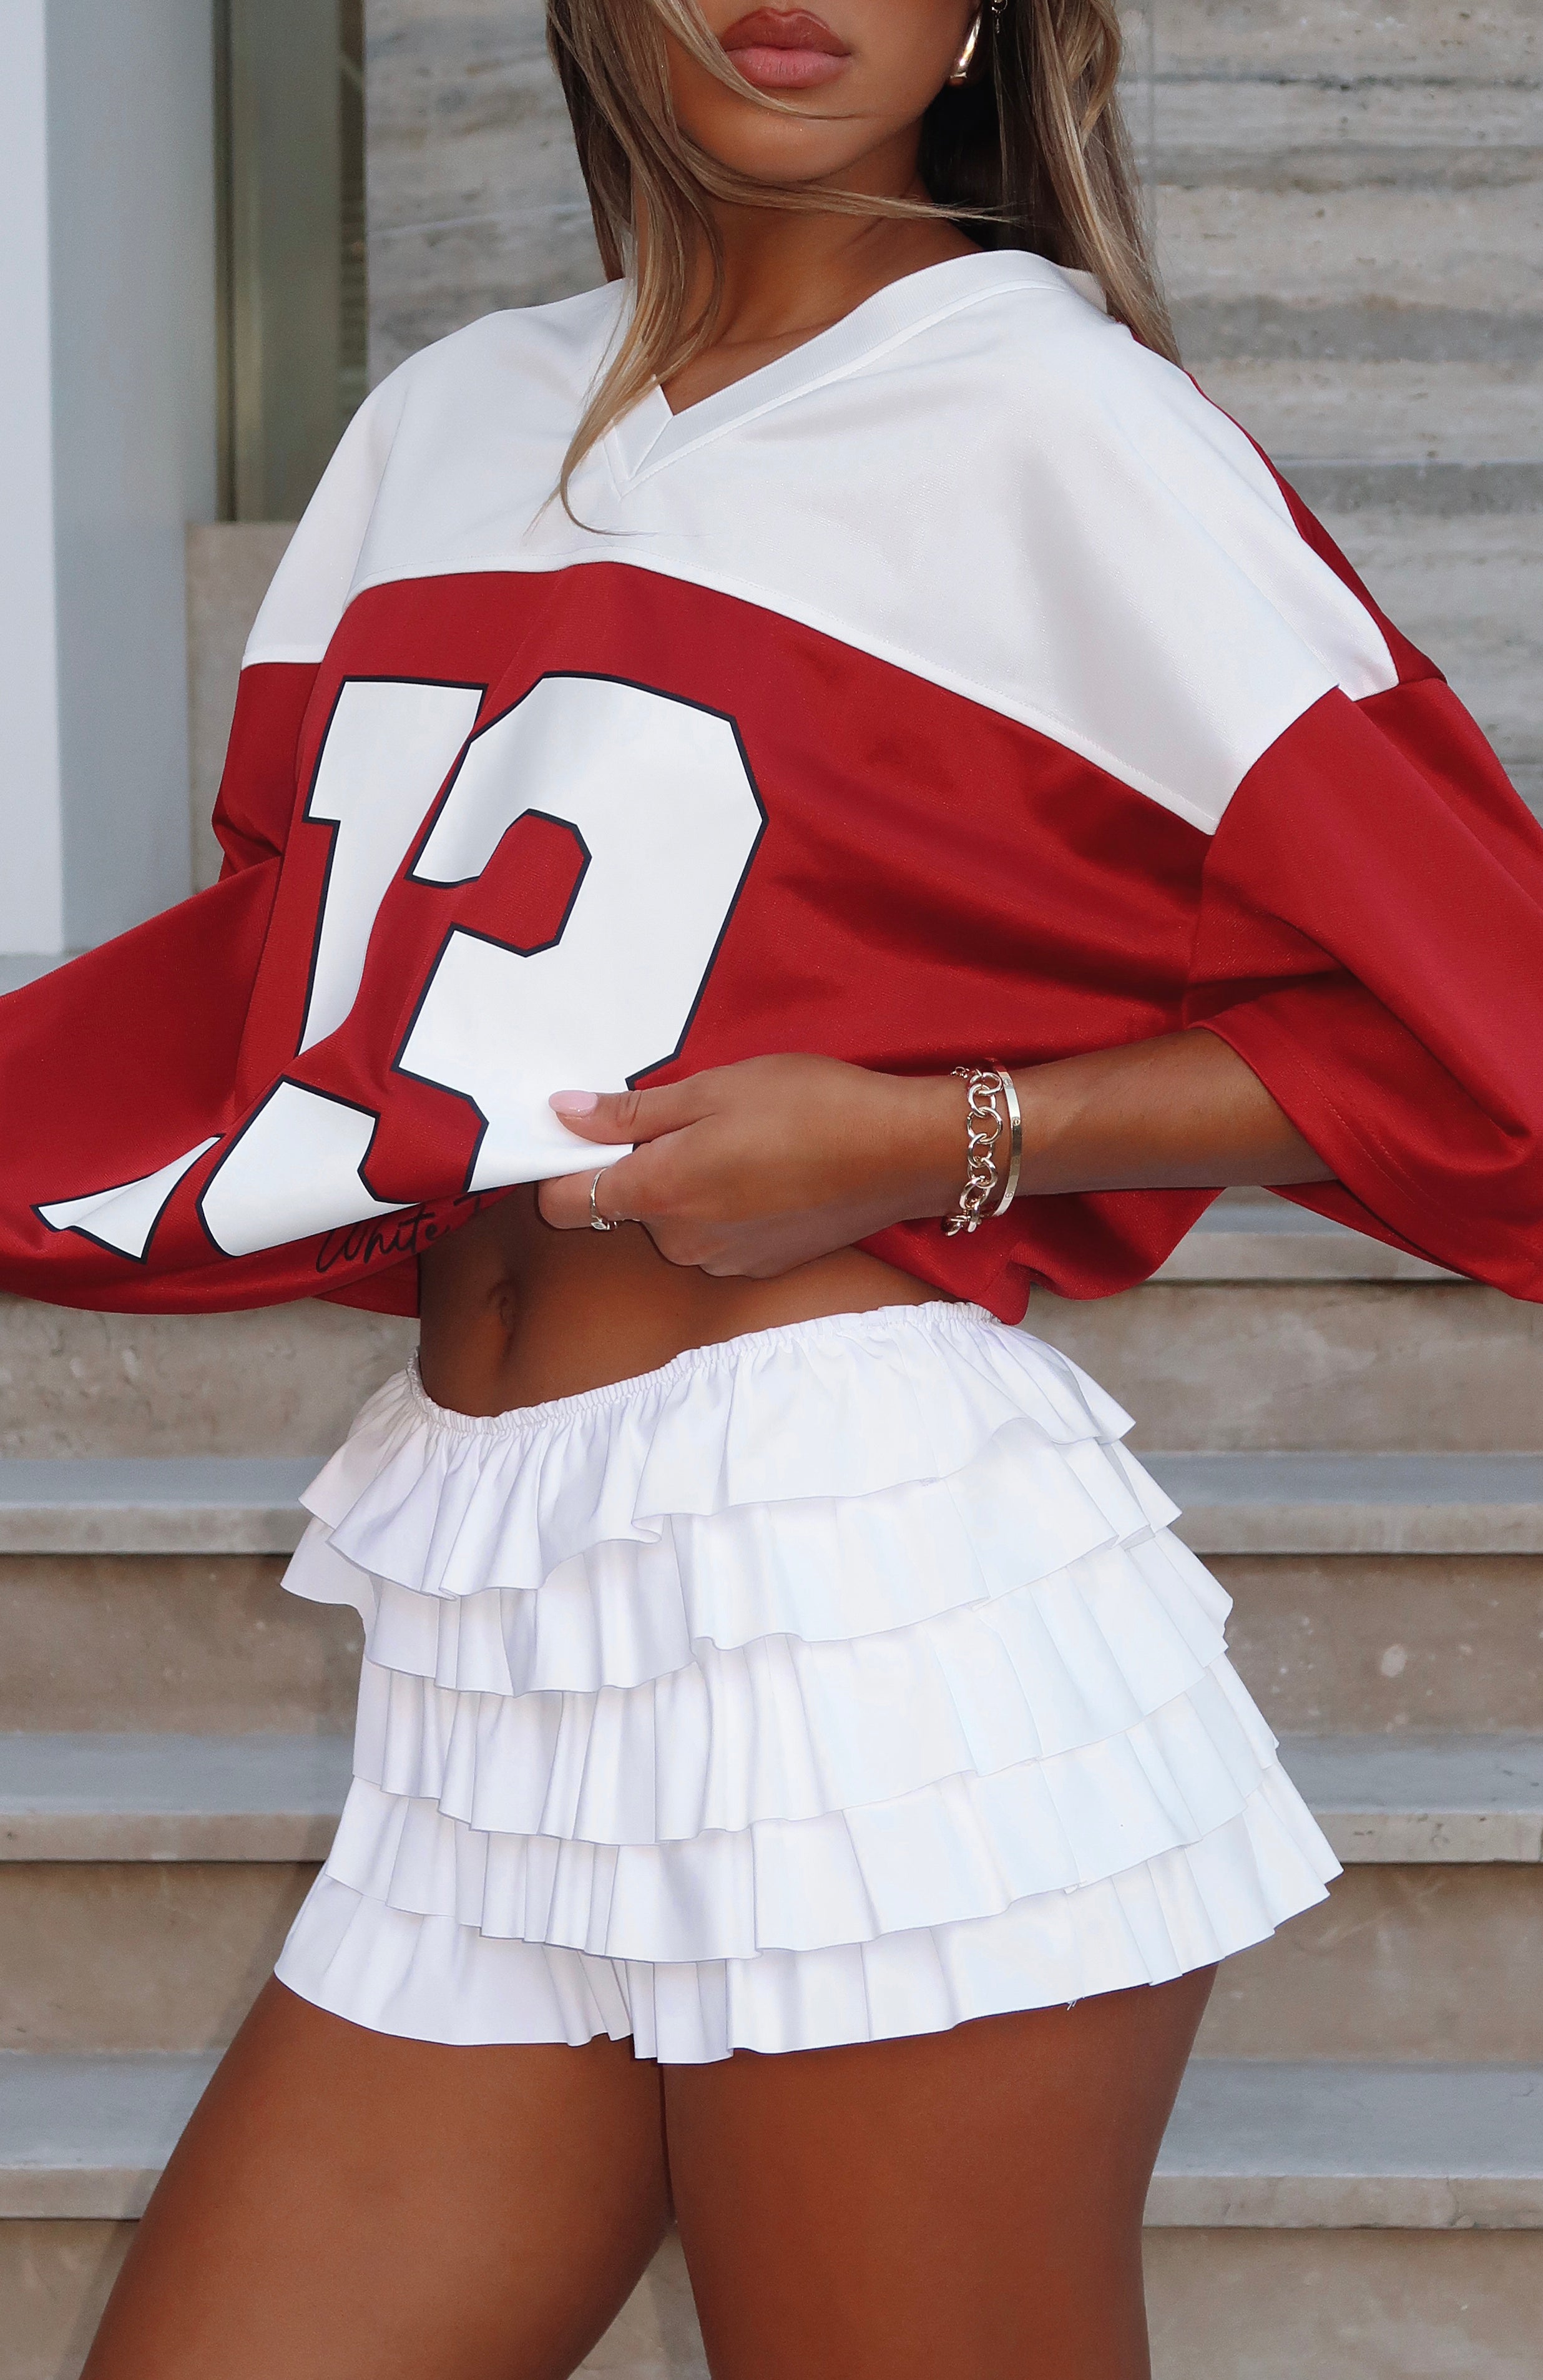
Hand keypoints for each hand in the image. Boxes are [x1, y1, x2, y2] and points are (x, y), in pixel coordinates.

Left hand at [537, 1055, 964, 1277]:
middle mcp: (681, 1241)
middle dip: (643, 1166)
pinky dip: (727, 1205)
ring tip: (741, 1141)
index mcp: (659, 1194)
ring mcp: (721, 1261)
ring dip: (689, 1185)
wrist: (902, 1153)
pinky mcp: (759, 1266)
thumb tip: (561, 1116)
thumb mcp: (712, 1089)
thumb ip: (630, 1114)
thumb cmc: (809, 1106)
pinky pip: (716, 1235)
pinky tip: (769, 1171)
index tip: (578, 1134)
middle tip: (694, 1117)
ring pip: (674, 1221)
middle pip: (625, 1208)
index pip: (565, 1204)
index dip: (559, 1168)